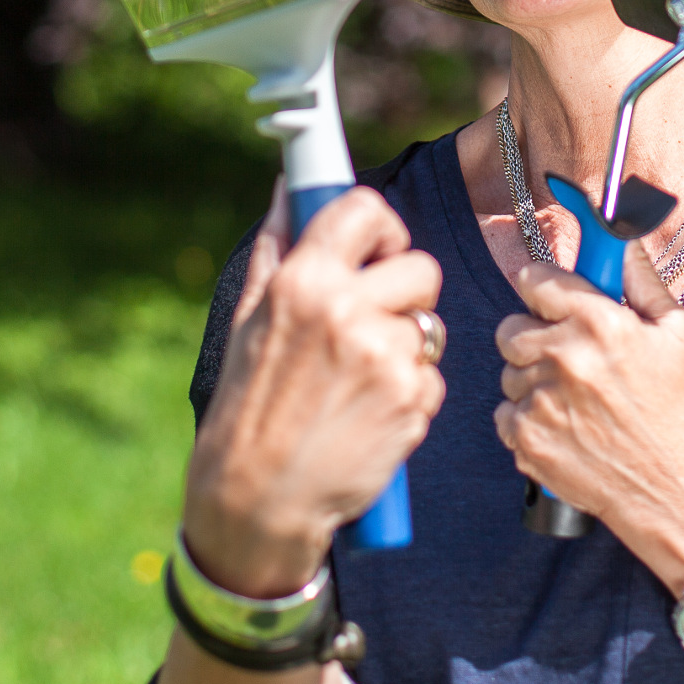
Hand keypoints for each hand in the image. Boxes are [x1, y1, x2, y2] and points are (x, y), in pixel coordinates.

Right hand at [183, 179, 444, 598]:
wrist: (259, 496)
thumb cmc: (250, 404)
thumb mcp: (250, 319)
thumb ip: (277, 247)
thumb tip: (290, 187)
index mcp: (302, 281)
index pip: (365, 209)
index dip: (383, 229)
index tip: (379, 251)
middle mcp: (344, 309)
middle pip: (421, 267)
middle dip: (407, 295)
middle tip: (374, 327)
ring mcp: (383, 355)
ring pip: (429, 326)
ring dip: (407, 350)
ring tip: (361, 382)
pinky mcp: (411, 398)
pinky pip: (432, 376)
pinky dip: (411, 395)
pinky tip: (372, 415)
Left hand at [493, 242, 683, 595]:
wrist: (668, 482)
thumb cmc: (671, 402)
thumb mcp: (671, 330)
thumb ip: (638, 277)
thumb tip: (619, 236)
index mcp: (598, 322)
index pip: (534, 280)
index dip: (539, 287)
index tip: (545, 297)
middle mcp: (565, 357)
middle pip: (509, 328)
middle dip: (531, 337)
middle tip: (561, 354)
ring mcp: (541, 400)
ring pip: (508, 373)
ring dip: (531, 381)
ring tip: (571, 397)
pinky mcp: (526, 438)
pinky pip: (505, 413)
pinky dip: (526, 419)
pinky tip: (562, 425)